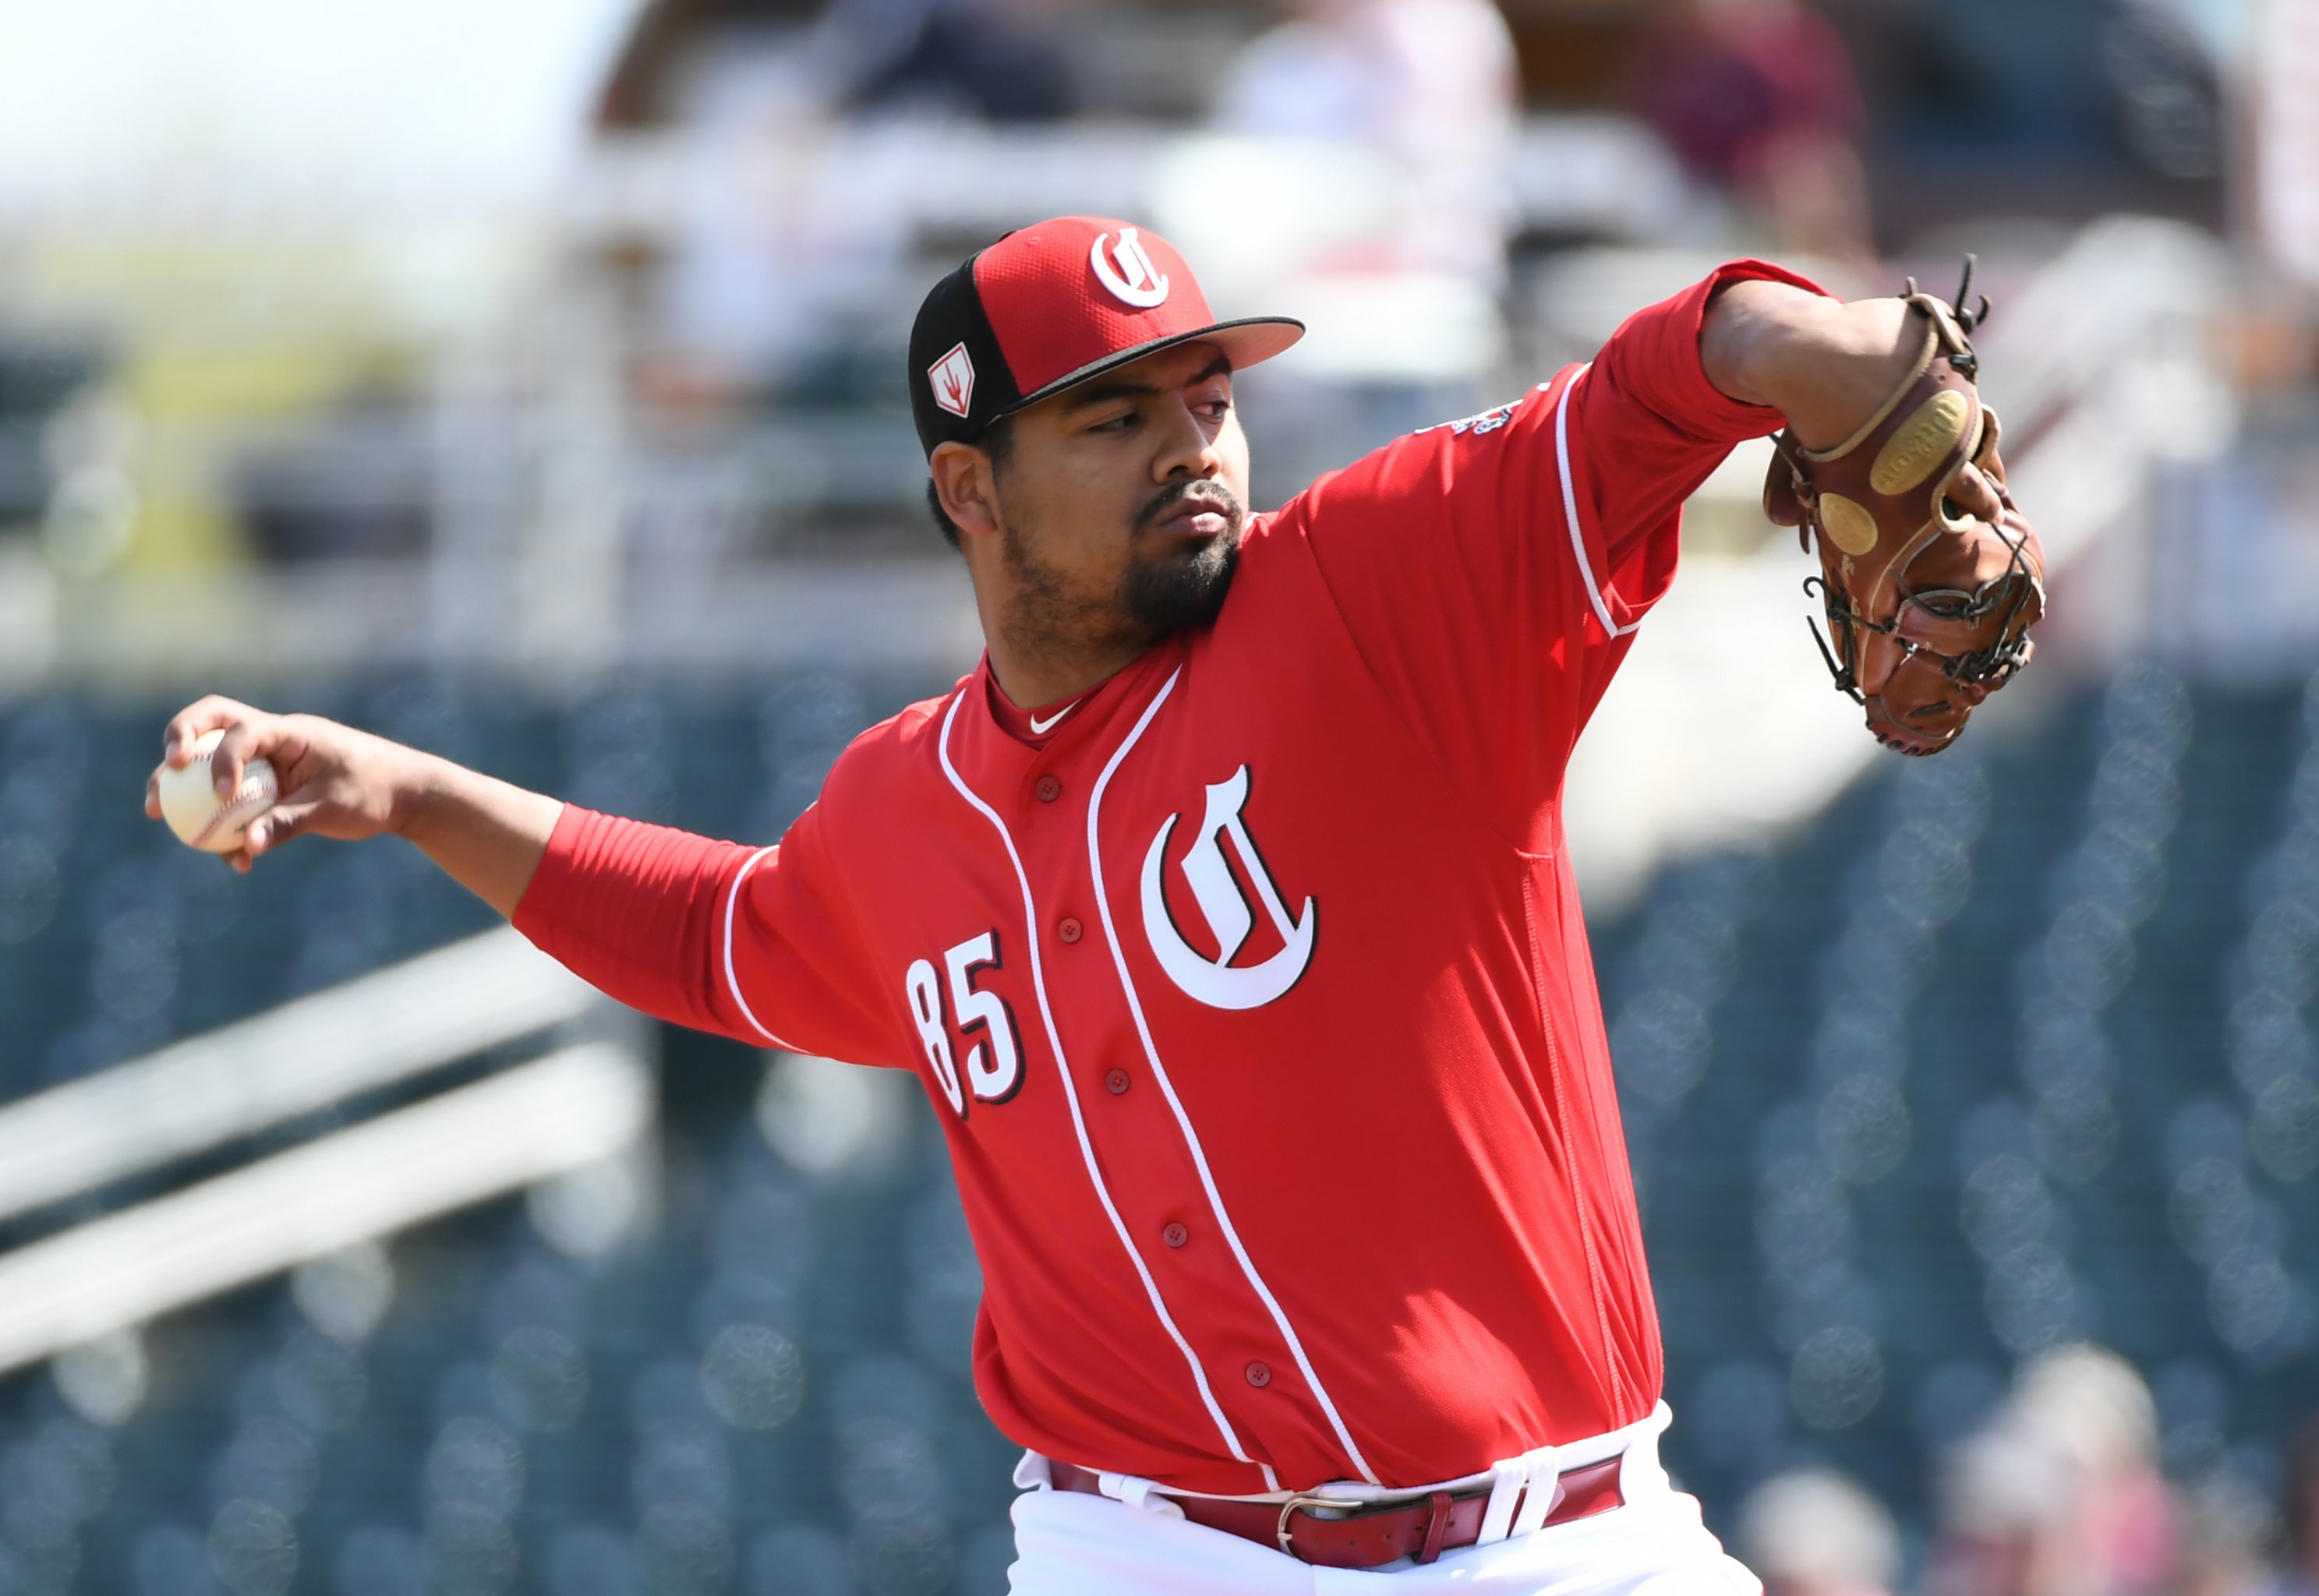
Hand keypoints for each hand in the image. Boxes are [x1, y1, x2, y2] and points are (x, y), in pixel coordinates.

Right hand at [146, 696, 423, 872]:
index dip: (224, 758)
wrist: (402, 794)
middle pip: (212, 722)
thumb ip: (290, 823)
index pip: (244, 730)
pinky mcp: (267, 786)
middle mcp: (272, 739)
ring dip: (181, 785)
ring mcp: (266, 761)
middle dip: (180, 739)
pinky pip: (232, 800)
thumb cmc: (375, 791)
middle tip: (167, 770)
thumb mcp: (334, 809)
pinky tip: (234, 861)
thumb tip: (246, 846)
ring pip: (210, 761)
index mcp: (290, 733)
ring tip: (157, 815)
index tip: (224, 794)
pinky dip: (223, 825)